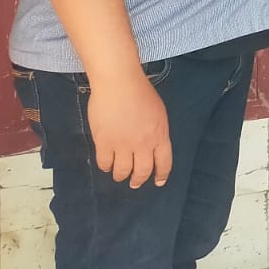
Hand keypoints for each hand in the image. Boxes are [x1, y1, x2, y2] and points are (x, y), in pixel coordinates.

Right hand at [88, 69, 171, 187]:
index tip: (158, 182)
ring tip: (119, 175)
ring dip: (121, 176)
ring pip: (122, 171)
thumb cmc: (140, 93)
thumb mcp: (159, 113)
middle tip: (135, 183)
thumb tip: (153, 147)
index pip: (164, 163)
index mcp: (160, 135)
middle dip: (139, 180)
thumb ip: (157, 132)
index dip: (161, 175)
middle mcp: (143, 144)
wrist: (119, 84)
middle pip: (142, 171)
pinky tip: (107, 164)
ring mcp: (123, 144)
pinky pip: (104, 163)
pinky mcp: (104, 142)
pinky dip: (106, 166)